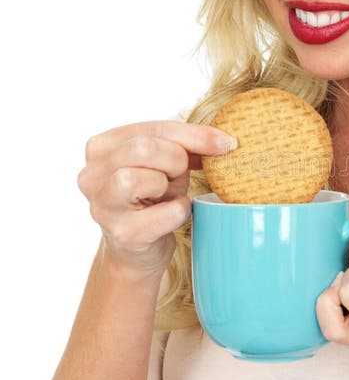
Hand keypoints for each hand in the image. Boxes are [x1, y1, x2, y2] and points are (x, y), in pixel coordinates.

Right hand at [77, 120, 235, 274]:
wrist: (140, 251)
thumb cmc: (153, 199)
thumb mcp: (166, 163)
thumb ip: (186, 144)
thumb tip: (223, 142)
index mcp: (101, 148)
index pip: (152, 129)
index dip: (193, 134)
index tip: (225, 142)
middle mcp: (90, 175)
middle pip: (143, 148)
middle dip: (175, 160)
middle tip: (180, 176)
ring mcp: (102, 206)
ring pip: (140, 178)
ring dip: (169, 185)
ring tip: (167, 195)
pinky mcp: (122, 233)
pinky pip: (167, 213)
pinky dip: (179, 212)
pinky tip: (171, 215)